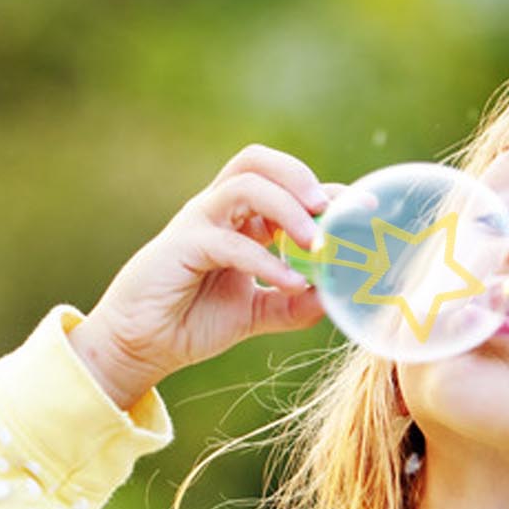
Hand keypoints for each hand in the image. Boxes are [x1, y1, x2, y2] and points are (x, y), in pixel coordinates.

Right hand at [67, 144, 338, 408]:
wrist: (141, 346)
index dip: (327, 192)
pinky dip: (265, 259)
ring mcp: (198, 223)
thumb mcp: (255, 312)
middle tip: (333, 210)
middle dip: (301, 177)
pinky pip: (229, 240)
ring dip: (287, 207)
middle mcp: (217, 211)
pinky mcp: (182, 246)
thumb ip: (293, 303)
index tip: (366, 208)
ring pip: (245, 186)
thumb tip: (335, 296)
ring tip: (314, 241)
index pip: (284, 185)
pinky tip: (292, 284)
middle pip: (258, 163)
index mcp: (237, 220)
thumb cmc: (190, 322)